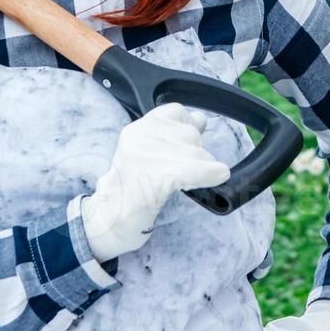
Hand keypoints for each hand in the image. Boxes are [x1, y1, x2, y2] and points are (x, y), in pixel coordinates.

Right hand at [81, 102, 228, 262]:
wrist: (111, 218)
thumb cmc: (132, 189)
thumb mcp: (145, 153)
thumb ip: (171, 135)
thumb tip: (202, 119)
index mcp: (138, 129)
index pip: (175, 111)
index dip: (188, 126)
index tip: (186, 146)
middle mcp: (143, 137)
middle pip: (190, 134)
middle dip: (195, 153)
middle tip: (179, 172)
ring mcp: (151, 156)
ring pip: (198, 152)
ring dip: (201, 168)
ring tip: (183, 183)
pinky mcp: (162, 175)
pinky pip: (200, 169)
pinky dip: (212, 173)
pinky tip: (218, 176)